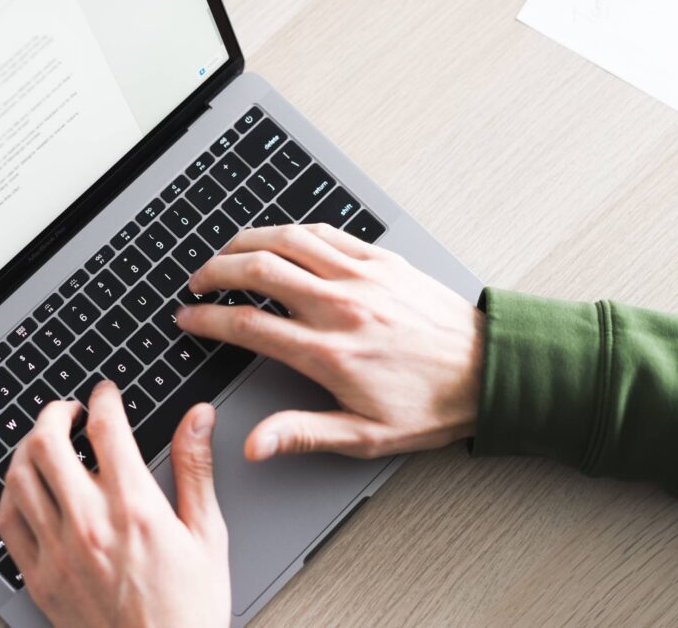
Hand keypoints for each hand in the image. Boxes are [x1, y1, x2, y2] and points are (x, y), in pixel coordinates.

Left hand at [0, 383, 229, 626]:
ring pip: (20, 477)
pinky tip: (28, 487)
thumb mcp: (207, 535)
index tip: (106, 394)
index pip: (106, 428)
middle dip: (56, 412)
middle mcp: (90, 524)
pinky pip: (7, 522)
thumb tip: (198, 419)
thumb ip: (196, 469)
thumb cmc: (189, 609)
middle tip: (69, 409)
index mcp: (136, 509)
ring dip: (29, 447)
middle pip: (48, 443)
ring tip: (45, 441)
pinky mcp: (39, 578)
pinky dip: (13, 493)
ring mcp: (58, 552)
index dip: (104, 399)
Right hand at [176, 223, 482, 460]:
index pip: (248, 325)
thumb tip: (255, 444)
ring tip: (226, 252)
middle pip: (258, 270)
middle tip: (198, 281)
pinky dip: (293, 231)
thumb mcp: (364, 436)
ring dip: (247, 241)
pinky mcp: (383, 260)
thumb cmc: (430, 406)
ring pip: (288, 240)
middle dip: (216, 270)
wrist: (489, 372)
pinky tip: (279, 239)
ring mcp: (362, 276)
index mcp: (328, 351)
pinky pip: (327, 233)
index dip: (207, 319)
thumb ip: (302, 434)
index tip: (188, 318)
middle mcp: (339, 306)